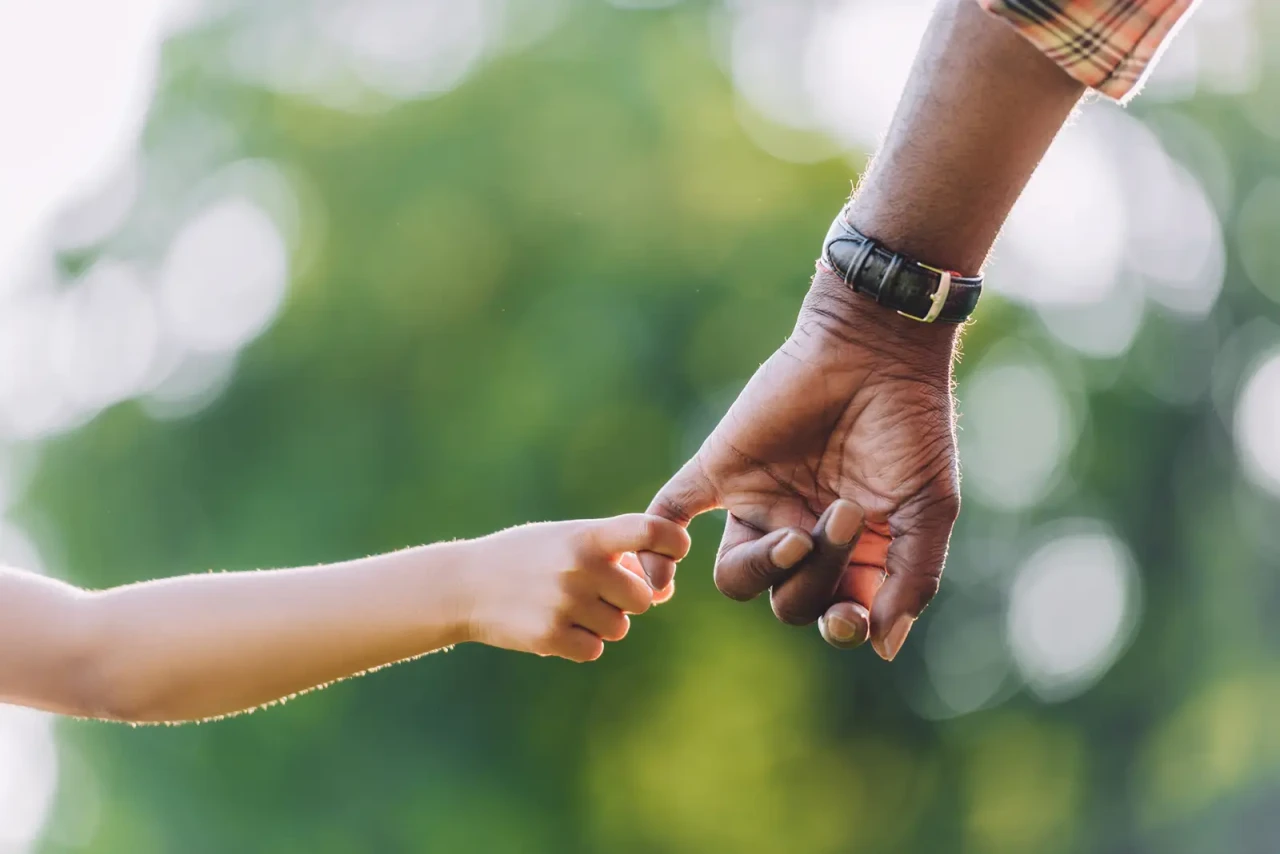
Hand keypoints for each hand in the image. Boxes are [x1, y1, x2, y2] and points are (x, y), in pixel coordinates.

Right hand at [461, 514, 689, 661]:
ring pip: (620, 628)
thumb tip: (664, 592)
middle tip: (590, 590)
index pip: (649, 531)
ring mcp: (565, 603)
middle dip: (624, 599)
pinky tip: (553, 624)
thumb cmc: (530, 558)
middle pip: (643, 599)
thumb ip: (617, 556)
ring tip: (565, 605)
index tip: (678, 549)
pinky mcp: (551, 636)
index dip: (673, 542)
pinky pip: (594, 650)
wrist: (465, 584)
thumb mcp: (568, 539)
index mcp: (587, 536)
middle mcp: (580, 567)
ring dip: (601, 622)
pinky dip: (580, 643)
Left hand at [640, 267, 960, 659]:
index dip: (838, 627)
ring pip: (734, 577)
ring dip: (763, 568)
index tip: (849, 617)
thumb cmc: (911, 427)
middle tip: (844, 515)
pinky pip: (673, 514)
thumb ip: (912, 578)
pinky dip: (658, 545)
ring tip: (796, 534)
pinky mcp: (719, 470)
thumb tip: (883, 646)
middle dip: (817, 575)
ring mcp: (758, 503)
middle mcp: (800, 534)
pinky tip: (659, 578)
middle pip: (786, 602)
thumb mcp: (929, 508)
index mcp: (851, 552)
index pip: (832, 615)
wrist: (875, 349)